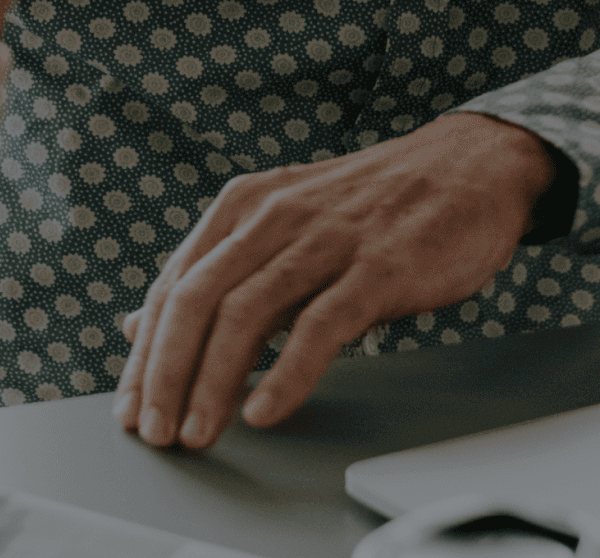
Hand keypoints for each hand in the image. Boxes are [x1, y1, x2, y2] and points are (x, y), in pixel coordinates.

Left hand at [114, 112, 559, 449]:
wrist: (468, 167)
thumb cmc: (371, 208)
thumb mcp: (283, 225)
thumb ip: (219, 274)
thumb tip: (137, 328)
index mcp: (243, 206)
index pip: (172, 286)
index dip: (145, 354)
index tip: (131, 408)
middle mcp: (274, 216)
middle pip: (195, 300)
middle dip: (166, 374)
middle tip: (155, 432)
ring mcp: (326, 239)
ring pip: (247, 314)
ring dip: (212, 382)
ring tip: (198, 433)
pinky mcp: (378, 267)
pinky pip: (320, 326)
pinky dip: (286, 373)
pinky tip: (264, 411)